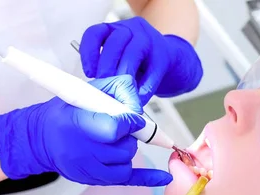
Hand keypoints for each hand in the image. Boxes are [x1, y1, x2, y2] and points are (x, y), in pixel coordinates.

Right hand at [0, 75, 172, 186]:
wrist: (43, 139)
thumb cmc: (67, 112)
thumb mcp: (86, 90)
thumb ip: (115, 90)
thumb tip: (138, 106)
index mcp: (80, 123)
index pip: (115, 128)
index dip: (128, 122)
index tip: (129, 117)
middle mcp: (85, 150)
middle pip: (125, 146)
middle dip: (127, 135)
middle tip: (116, 127)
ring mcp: (92, 168)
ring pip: (127, 160)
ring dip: (126, 149)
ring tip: (111, 141)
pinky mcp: (98, 178)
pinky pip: (128, 179)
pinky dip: (148, 178)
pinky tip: (165, 176)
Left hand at [80, 17, 202, 104]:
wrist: (171, 61)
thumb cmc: (140, 63)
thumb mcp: (120, 63)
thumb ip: (108, 73)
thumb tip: (99, 93)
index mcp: (114, 31)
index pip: (96, 34)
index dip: (89, 53)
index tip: (89, 73)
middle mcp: (131, 30)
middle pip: (115, 42)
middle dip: (107, 65)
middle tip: (104, 84)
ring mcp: (149, 40)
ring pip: (134, 52)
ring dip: (125, 73)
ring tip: (120, 91)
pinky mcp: (164, 55)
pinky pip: (153, 70)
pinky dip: (145, 87)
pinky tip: (139, 97)